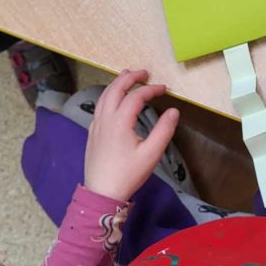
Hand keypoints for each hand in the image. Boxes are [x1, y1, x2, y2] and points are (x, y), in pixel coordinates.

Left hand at [84, 69, 179, 202]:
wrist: (102, 193)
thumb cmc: (128, 174)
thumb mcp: (151, 154)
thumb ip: (164, 130)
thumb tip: (173, 111)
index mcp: (120, 121)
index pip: (136, 96)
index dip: (151, 89)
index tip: (164, 89)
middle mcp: (105, 118)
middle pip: (115, 89)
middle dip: (130, 77)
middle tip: (144, 73)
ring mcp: (96, 125)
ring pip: (104, 96)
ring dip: (116, 83)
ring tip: (127, 76)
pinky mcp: (92, 132)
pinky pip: (99, 106)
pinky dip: (108, 96)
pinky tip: (113, 100)